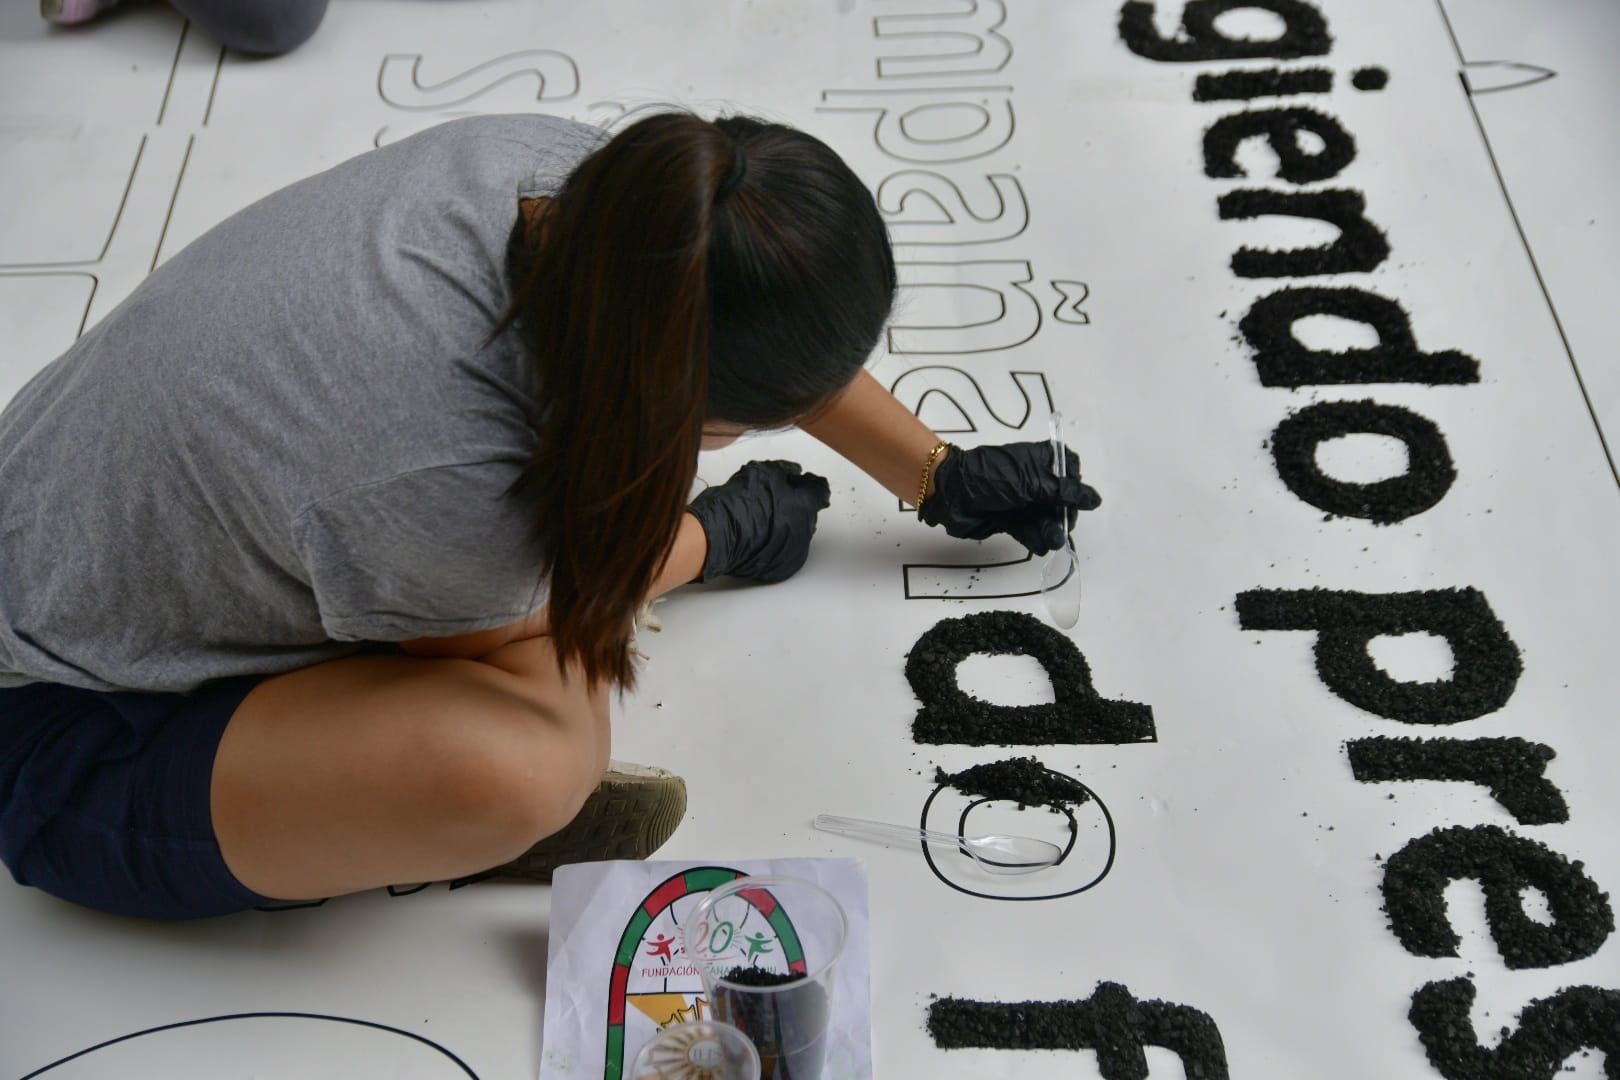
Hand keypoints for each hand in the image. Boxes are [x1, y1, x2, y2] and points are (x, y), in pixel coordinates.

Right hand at [688, 461, 832, 582]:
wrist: (717, 537)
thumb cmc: (736, 507)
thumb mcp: (761, 473)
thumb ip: (784, 470)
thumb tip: (792, 471)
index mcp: (804, 505)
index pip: (820, 491)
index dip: (811, 484)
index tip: (804, 483)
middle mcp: (804, 530)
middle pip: (809, 513)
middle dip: (798, 506)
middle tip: (776, 501)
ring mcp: (794, 552)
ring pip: (799, 533)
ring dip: (789, 526)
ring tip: (764, 521)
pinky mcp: (782, 568)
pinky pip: (787, 551)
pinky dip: (779, 544)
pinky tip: (762, 537)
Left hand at [919, 441, 1101, 554]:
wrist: (951, 493)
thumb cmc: (991, 478)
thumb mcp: (1031, 482)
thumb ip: (1063, 492)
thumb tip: (1094, 499)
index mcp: (1040, 460)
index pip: (1070, 469)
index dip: (1074, 485)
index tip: (1073, 496)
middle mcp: (1034, 480)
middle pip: (1061, 500)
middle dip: (1063, 515)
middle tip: (1061, 525)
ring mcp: (1022, 501)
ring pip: (1047, 518)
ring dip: (1051, 530)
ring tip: (1051, 540)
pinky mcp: (1010, 520)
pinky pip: (1031, 530)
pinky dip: (1036, 538)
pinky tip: (1040, 545)